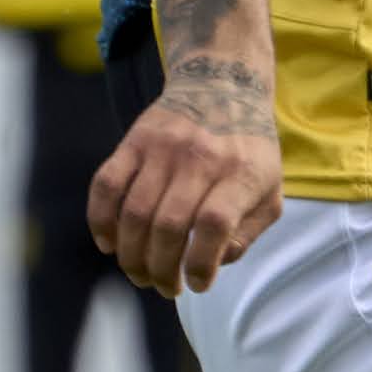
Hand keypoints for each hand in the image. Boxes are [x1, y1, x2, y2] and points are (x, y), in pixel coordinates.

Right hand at [89, 60, 281, 291]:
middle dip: (161, 270)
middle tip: (164, 287)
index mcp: (240, 173)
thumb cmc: (249, 150)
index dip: (200, 264)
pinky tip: (109, 244)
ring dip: (132, 256)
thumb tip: (214, 263)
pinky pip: (106, 185)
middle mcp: (200, 158)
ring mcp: (163, 148)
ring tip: (140, 274)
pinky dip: (100, 220)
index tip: (197, 284)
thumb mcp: (270, 190)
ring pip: (135, 213)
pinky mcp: (134, 141)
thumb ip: (248, 232)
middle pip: (169, 226)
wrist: (223, 84)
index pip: (214, 224)